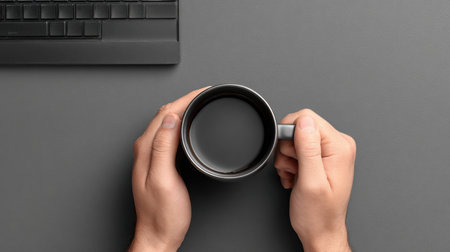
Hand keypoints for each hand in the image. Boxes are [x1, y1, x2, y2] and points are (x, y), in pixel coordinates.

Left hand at [129, 87, 208, 251]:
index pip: (165, 113)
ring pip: (167, 123)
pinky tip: (190, 125)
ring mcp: (152, 156)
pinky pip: (170, 135)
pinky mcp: (160, 163)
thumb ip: (164, 147)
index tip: (202, 91)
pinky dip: (182, 124)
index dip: (185, 98)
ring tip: (200, 103)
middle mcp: (146, 149)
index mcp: (146, 149)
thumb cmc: (162, 214)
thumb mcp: (163, 179)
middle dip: (185, 100)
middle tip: (205, 94)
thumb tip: (170, 119)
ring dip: (183, 110)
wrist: (158, 234)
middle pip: (165, 114)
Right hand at [274, 109, 355, 251]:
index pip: (306, 118)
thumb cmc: (318, 214)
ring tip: (296, 175)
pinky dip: (290, 163)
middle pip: (299, 127)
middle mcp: (337, 145)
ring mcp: (329, 150)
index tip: (293, 157)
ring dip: (287, 158)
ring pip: (294, 138)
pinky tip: (296, 176)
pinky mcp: (319, 156)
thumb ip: (307, 148)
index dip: (290, 136)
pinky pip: (296, 148)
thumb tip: (303, 121)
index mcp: (339, 146)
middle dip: (288, 149)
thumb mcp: (310, 182)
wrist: (320, 230)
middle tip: (295, 169)